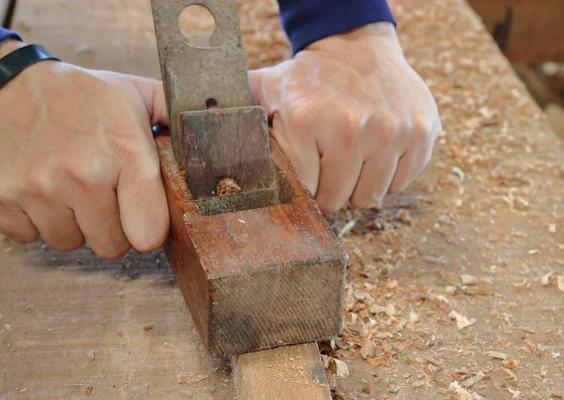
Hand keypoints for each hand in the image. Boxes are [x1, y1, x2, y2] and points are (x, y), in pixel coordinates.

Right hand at [0, 40, 169, 257]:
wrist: (6, 82)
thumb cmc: (81, 95)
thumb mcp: (136, 96)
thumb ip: (177, 117)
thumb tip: (223, 119)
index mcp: (125, 152)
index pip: (149, 235)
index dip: (146, 227)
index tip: (139, 212)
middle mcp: (82, 173)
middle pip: (111, 246)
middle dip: (110, 226)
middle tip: (101, 193)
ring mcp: (37, 186)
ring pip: (69, 243)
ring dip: (72, 223)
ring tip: (68, 186)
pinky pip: (29, 237)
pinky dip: (35, 220)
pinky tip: (40, 188)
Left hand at [250, 22, 440, 212]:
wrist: (358, 47)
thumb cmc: (308, 79)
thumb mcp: (265, 90)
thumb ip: (234, 115)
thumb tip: (186, 128)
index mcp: (307, 121)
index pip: (304, 193)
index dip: (303, 188)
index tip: (305, 172)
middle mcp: (352, 127)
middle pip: (337, 201)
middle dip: (329, 190)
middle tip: (328, 165)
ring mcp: (392, 131)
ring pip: (370, 198)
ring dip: (358, 185)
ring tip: (351, 158)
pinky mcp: (422, 134)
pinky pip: (400, 184)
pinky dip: (387, 175)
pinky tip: (375, 151)